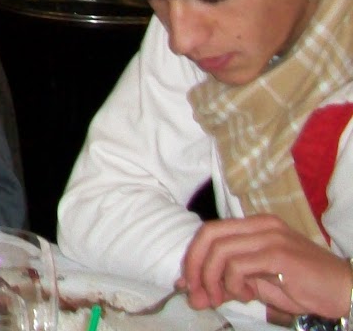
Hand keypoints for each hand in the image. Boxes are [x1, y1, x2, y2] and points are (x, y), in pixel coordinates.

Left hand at [181, 213, 352, 318]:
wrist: (344, 291)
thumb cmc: (304, 287)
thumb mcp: (259, 284)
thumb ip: (227, 283)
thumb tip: (192, 293)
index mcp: (254, 225)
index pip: (210, 231)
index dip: (193, 256)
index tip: (186, 283)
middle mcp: (261, 225)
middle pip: (208, 234)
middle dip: (194, 265)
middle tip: (194, 292)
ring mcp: (270, 237)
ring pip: (220, 251)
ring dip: (212, 279)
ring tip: (222, 298)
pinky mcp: (278, 254)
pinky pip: (237, 266)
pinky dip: (232, 284)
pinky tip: (247, 295)